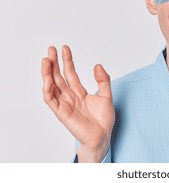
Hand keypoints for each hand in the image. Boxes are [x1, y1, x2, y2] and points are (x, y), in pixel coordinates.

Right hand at [41, 45, 114, 161]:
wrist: (102, 135)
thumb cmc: (104, 119)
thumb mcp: (107, 95)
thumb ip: (103, 80)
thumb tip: (97, 65)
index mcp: (79, 91)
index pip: (70, 72)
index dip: (67, 60)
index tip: (65, 48)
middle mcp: (69, 96)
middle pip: (58, 76)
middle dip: (53, 63)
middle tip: (51, 48)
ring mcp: (64, 103)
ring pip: (51, 86)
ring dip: (47, 73)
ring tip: (46, 60)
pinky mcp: (61, 112)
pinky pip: (50, 100)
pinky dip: (47, 89)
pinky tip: (47, 79)